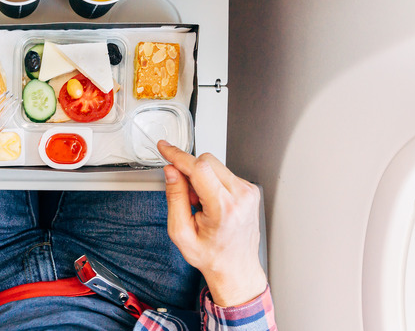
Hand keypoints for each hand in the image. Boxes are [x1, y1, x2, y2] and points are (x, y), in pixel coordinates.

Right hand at [158, 140, 266, 306]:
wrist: (235, 267)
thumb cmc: (211, 255)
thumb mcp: (181, 232)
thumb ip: (174, 198)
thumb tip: (171, 171)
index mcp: (224, 208)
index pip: (198, 168)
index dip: (178, 155)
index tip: (165, 147)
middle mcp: (241, 196)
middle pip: (207, 161)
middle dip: (189, 173)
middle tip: (188, 198)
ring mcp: (248, 191)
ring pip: (215, 165)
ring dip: (201, 179)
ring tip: (201, 205)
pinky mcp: (250, 189)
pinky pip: (223, 173)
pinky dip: (212, 183)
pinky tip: (212, 204)